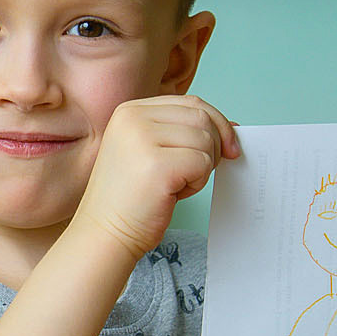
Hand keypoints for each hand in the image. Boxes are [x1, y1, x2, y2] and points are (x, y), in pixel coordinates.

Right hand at [72, 95, 239, 257]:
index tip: (227, 148)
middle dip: (214, 146)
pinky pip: (203, 162)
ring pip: (205, 140)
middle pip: (202, 118)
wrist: (105, 232)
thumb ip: (183, 132)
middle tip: (197, 172)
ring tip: (175, 184)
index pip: (191, 103)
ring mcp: (142, 139)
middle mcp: (132, 118)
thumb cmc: (130, 197)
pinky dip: (197, 183)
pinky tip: (173, 193)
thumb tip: (231, 127)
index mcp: (129, 111)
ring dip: (203, 167)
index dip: (216, 123)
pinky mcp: (157, 164)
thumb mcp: (151, 151)